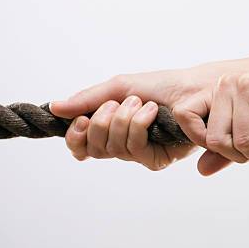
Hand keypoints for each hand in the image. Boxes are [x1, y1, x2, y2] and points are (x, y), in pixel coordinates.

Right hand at [64, 97, 195, 170]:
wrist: (193, 88)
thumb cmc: (161, 87)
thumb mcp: (119, 87)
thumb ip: (88, 99)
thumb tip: (55, 107)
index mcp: (111, 130)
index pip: (81, 146)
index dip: (76, 137)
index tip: (81, 119)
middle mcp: (123, 145)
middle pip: (93, 148)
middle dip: (102, 120)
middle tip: (121, 103)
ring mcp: (140, 154)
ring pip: (112, 148)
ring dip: (123, 118)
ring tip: (141, 102)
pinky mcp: (157, 160)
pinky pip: (134, 148)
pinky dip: (138, 124)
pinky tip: (151, 111)